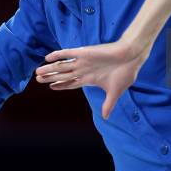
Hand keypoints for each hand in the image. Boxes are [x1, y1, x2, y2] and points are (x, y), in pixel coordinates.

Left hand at [35, 36, 152, 119]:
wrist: (132, 57)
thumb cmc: (125, 72)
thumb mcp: (115, 92)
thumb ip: (108, 104)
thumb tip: (106, 117)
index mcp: (90, 79)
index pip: (71, 83)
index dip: (61, 85)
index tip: (51, 87)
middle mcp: (84, 69)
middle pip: (63, 75)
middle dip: (51, 77)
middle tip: (38, 80)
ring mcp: (83, 61)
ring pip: (62, 66)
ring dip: (50, 69)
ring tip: (38, 72)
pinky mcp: (84, 53)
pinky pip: (67, 53)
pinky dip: (57, 55)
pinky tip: (47, 57)